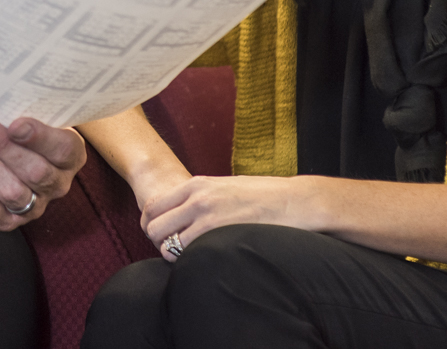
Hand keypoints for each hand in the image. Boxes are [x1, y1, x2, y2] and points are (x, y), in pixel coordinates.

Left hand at [0, 115, 85, 230]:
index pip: (64, 150)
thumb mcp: (16, 112)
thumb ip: (16, 111)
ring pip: (12, 192)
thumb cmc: (6, 126)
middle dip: (4, 147)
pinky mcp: (6, 221)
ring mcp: (33, 207)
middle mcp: (56, 184)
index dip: (40, 138)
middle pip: (36, 173)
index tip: (15, 124)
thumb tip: (0, 106)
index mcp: (69, 155)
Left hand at [143, 175, 310, 260]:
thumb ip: (199, 198)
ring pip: (168, 243)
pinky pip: (189, 253)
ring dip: (173, 255)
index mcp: (195, 184)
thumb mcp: (224, 188)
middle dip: (157, 241)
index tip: (162, 237)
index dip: (151, 225)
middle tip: (171, 251)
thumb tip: (181, 216)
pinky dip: (189, 261)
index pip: (152, 206)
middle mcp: (196, 198)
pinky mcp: (221, 233)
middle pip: (153, 226)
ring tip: (189, 258)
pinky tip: (203, 261)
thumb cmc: (262, 197)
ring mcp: (207, 216)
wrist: (294, 201)